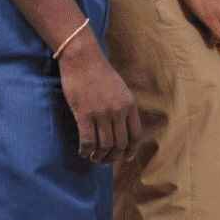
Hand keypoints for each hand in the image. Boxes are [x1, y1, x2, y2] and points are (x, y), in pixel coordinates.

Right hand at [58, 39, 140, 163]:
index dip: (131, 151)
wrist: (83, 59)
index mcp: (130, 105)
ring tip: (93, 157)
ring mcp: (102, 113)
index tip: (125, 158)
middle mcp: (118, 111)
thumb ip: (124, 107)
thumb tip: (123, 127)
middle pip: (120, 144)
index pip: (136, 135)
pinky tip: (83, 152)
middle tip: (104, 160)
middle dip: (113, 157)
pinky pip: (87, 141)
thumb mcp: (120, 89)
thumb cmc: (99, 73)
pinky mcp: (84, 114)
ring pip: (104, 146)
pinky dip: (86, 151)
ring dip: (98, 156)